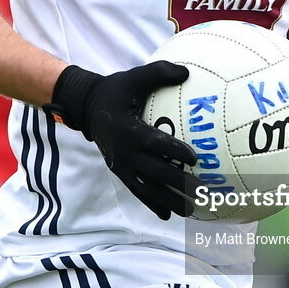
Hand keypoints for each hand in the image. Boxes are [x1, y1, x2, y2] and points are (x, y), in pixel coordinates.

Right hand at [44, 62, 200, 219]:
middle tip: (201, 190)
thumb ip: (160, 72)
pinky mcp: (119, 172)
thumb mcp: (135, 77)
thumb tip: (187, 72)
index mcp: (130, 130)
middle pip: (155, 172)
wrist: (88, 107)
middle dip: (178, 183)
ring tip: (189, 210)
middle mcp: (125, 152)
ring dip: (168, 201)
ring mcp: (121, 165)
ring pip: (147, 188)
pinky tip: (167, 215)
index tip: (195, 159)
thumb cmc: (117, 90)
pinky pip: (137, 191)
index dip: (175, 151)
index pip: (155, 143)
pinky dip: (152, 204)